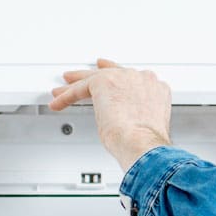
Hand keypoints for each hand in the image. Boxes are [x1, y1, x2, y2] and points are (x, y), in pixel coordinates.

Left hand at [49, 58, 172, 170]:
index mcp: (156, 89)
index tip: (110, 82)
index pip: (132, 80)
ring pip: (94, 78)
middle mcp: (142, 79)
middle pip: (112, 73)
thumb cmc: (146, 142)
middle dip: (94, 76)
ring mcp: (124, 77)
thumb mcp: (146, 124)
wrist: (142, 142)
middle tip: (80, 78)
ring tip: (62, 90)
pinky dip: (67, 96)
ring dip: (76, 86)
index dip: (118, 81)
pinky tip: (59, 102)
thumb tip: (122, 122)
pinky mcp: (104, 82)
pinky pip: (81, 88)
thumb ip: (135, 115)